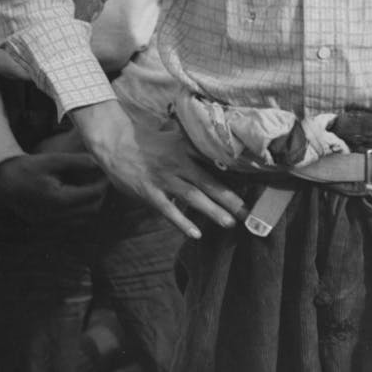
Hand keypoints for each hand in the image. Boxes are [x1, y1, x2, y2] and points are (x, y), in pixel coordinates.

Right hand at [0, 151, 108, 223]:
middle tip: (102, 180)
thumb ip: (76, 161)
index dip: (103, 184)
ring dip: (90, 205)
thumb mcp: (51, 160)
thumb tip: (97, 161)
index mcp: (58, 200)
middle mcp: (54, 216)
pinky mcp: (44, 225)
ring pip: (81, 219)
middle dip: (99, 195)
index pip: (91, 195)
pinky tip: (77, 197)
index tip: (108, 173)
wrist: (1, 181)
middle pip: (90, 210)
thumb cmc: (26, 168)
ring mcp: (49, 223)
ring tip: (91, 187)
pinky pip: (70, 223)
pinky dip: (78, 212)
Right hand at [71, 99, 246, 239]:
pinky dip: (182, 222)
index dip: (235, 174)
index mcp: (187, 149)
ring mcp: (164, 178)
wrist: (116, 143)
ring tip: (230, 222)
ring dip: (212, 210)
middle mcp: (179, 163)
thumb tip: (218, 156)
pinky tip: (196, 233)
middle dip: (230, 198)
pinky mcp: (150, 192)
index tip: (254, 186)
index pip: (215, 163)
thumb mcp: (175, 137)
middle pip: (209, 182)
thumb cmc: (149, 142)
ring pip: (193, 196)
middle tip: (248, 212)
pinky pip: (168, 209)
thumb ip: (194, 147)